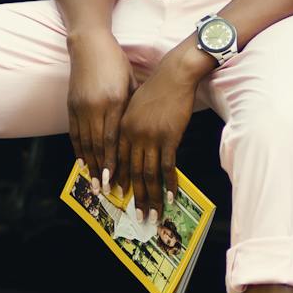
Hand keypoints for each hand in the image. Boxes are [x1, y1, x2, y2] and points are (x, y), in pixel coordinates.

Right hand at [66, 29, 133, 185]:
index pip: (112, 138)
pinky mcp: (71, 104)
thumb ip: (132, 108)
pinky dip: (78, 150)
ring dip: (89, 165)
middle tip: (104, 190)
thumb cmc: (116, 62)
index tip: (113, 180)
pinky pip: (74, 132)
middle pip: (97, 145)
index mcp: (114, 101)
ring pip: (84, 142)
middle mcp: (96, 106)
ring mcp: (81, 106)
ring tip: (93, 183)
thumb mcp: (130, 83)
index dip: (112, 161)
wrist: (89, 44)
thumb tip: (137, 133)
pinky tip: (82, 163)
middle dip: (101, 170)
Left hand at [117, 50, 208, 215]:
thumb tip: (133, 147)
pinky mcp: (169, 137)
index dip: (119, 181)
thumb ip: (130, 127)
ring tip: (155, 214)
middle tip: (140, 217)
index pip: (118, 161)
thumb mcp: (135, 106)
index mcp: (121, 127)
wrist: (174, 75)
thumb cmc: (156, 89)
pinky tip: (171, 196)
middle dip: (136, 198)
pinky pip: (167, 166)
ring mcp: (151, 137)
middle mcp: (133, 135)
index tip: (120, 197)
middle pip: (133, 173)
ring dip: (152, 197)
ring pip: (149, 174)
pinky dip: (169, 183)